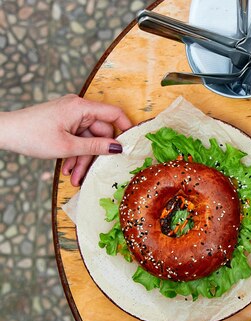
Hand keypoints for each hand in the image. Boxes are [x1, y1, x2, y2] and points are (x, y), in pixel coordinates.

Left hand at [0, 95, 132, 186]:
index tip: (132, 146)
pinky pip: (77, 139)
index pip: (114, 114)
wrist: (4, 133)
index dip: (126, 128)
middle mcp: (78, 109)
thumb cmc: (32, 135)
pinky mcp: (63, 123)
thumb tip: (118, 148)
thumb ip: (95, 147)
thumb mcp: (67, 146)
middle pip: (99, 133)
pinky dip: (73, 154)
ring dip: (81, 159)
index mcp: (81, 107)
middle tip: (90, 174)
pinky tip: (66, 168)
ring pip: (87, 140)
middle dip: (94, 155)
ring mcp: (70, 116)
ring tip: (73, 176)